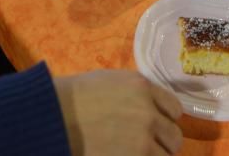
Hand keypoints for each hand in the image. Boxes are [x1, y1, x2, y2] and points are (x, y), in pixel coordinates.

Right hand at [54, 70, 182, 155]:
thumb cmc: (75, 97)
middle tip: (149, 146)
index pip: (174, 109)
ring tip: (138, 152)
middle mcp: (148, 112)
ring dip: (155, 155)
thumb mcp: (111, 81)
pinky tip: (127, 155)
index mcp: (143, 88)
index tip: (156, 126)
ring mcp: (142, 138)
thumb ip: (137, 94)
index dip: (165, 119)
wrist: (54, 116)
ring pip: (166, 155)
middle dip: (163, 142)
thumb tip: (152, 109)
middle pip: (175, 136)